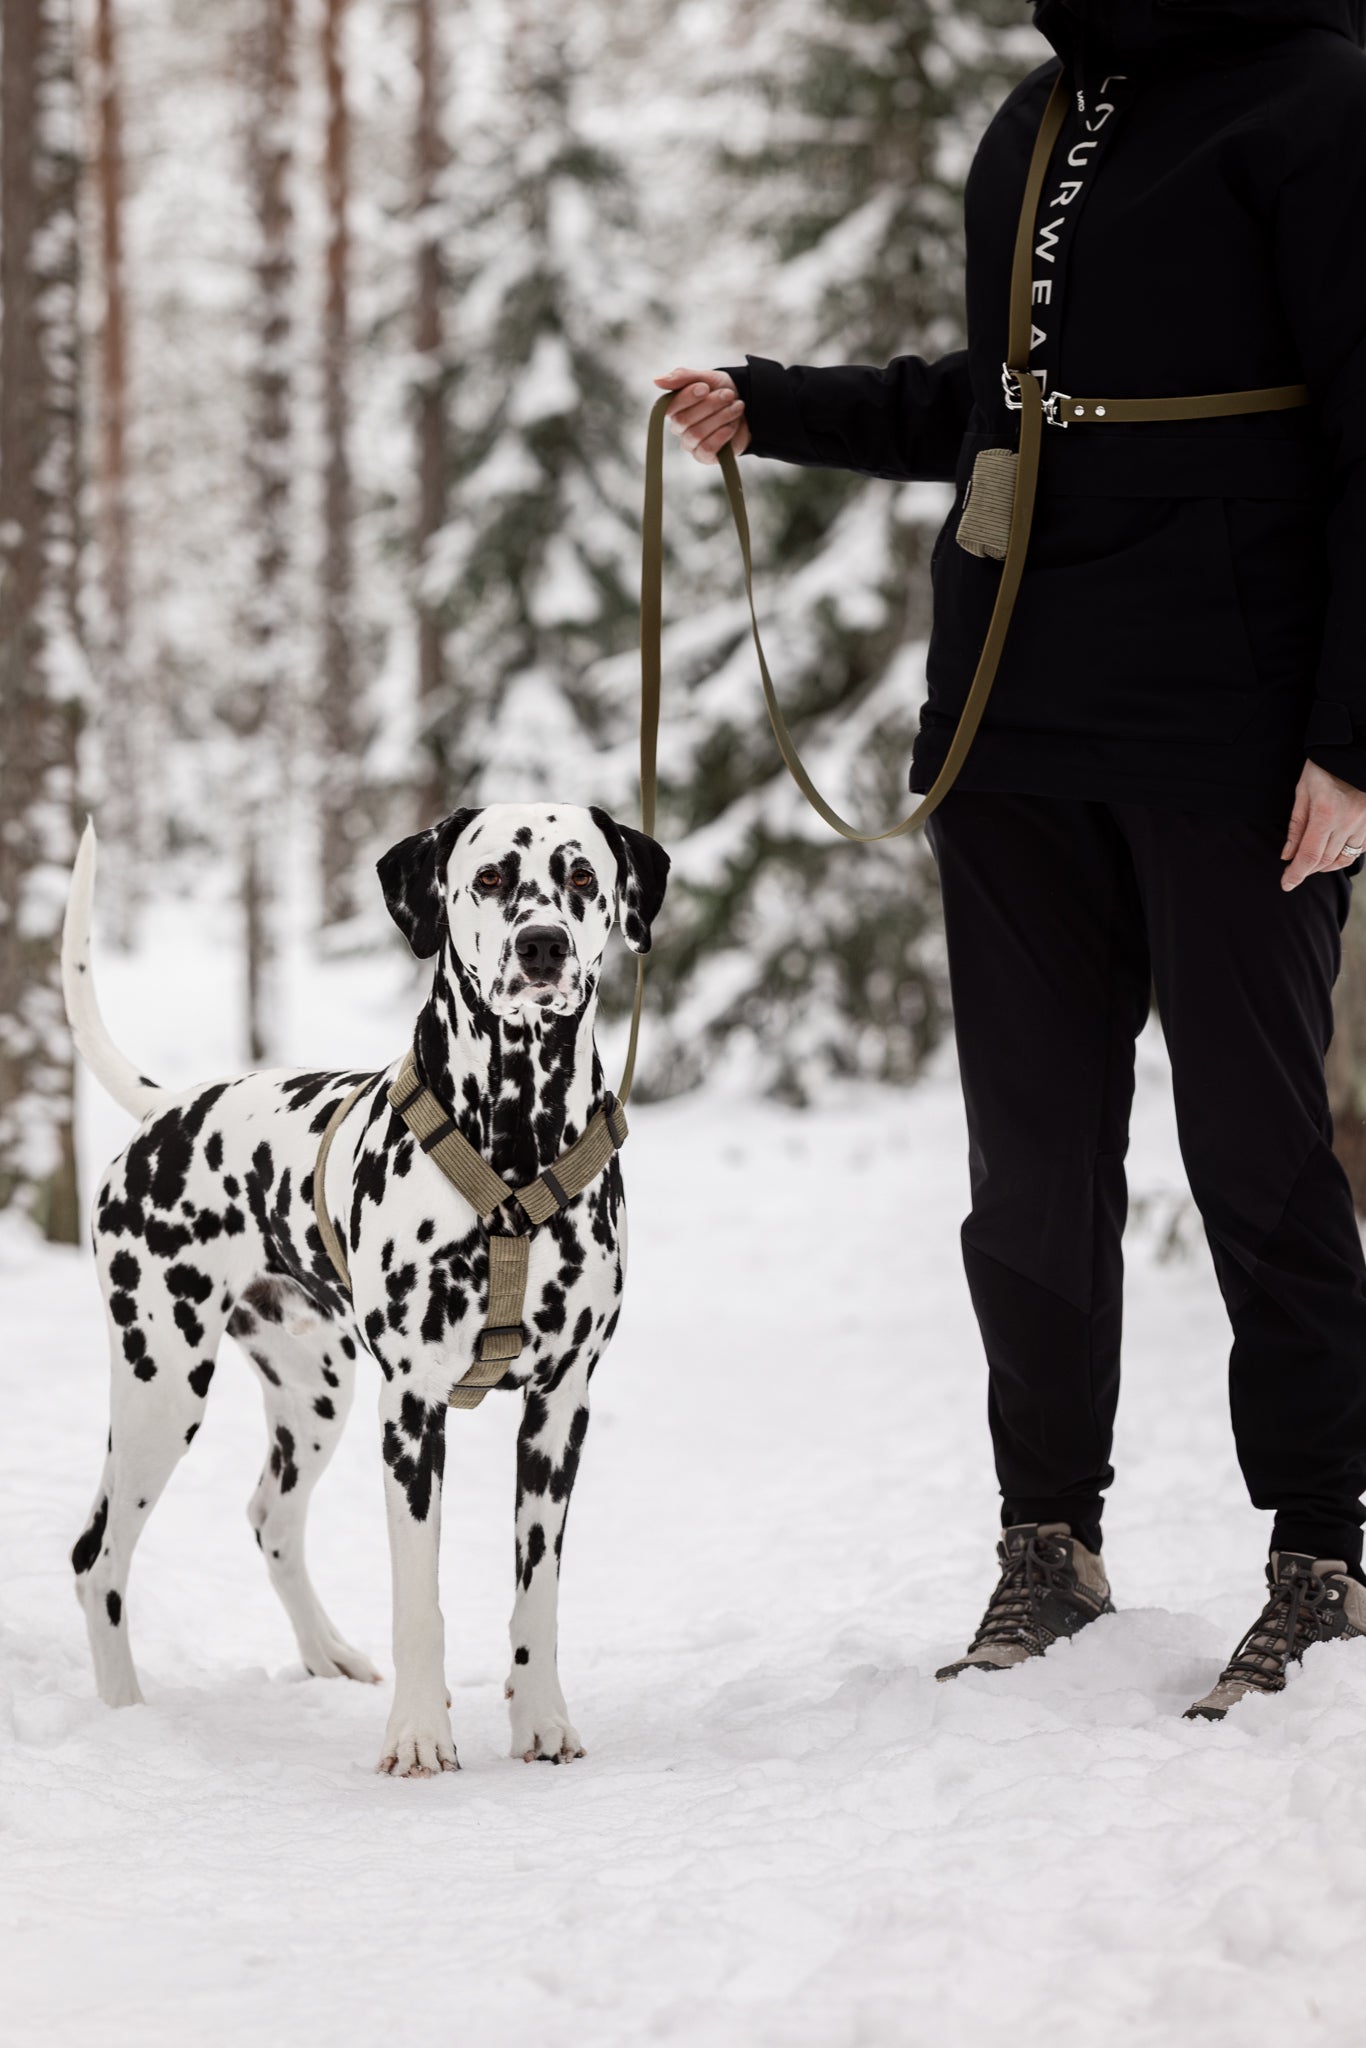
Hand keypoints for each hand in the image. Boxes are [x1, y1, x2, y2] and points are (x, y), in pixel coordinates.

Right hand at [653, 367, 749, 464]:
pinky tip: (731, 426)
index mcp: (675, 408)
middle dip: (710, 405)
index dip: (687, 397)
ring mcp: (691, 444)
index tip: (705, 387)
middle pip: (684, 420)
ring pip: (697, 434)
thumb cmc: (721, 392)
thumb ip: (682, 377)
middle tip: (729, 395)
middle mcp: (679, 428)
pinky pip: (706, 449)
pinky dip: (721, 436)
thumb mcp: (706, 378)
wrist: (747, 408)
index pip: (669, 406)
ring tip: (737, 406)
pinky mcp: (705, 456)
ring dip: (721, 417)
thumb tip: (656, 380)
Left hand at [1281, 758, 1365, 889]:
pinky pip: (1360, 849)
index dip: (1296, 874)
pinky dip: (1345, 856)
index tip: (1286, 884)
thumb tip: (1287, 855)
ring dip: (1326, 865)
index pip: (1309, 856)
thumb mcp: (1303, 792)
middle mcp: (1348, 822)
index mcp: (1326, 814)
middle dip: (1307, 870)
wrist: (1354, 751)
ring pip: (1344, 858)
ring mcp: (1364, 823)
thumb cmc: (1324, 767)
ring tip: (1313, 863)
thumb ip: (1296, 826)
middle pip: (1325, 861)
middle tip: (1295, 870)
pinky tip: (1334, 852)